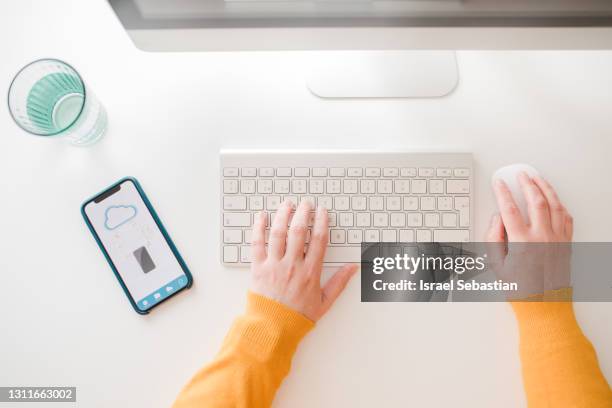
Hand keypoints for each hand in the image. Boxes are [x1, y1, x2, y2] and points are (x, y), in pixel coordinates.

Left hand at [249, 200, 357, 321]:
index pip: (319, 240)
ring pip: (278, 233)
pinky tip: (262, 216)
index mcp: (310, 272)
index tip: (322, 211)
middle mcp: (292, 265)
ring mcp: (274, 265)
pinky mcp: (258, 268)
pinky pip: (257, 243)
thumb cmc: (298, 317)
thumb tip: (353, 268)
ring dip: (283, 215)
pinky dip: (258, 227)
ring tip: (287, 204)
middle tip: (306, 203)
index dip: (322, 222)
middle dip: (303, 213)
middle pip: (299, 231)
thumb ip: (339, 283)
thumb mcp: (324, 302)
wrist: (272, 329)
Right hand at [486, 172, 572, 297]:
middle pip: (536, 200)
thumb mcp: (496, 266)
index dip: (502, 192)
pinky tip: (554, 199)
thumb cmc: (521, 290)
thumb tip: (496, 220)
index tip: (499, 183)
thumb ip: (493, 239)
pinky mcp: (567, 243)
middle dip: (527, 183)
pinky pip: (566, 217)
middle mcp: (542, 237)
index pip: (509, 208)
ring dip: (545, 188)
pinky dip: (560, 204)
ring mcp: (558, 239)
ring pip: (554, 205)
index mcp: (522, 242)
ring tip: (538, 179)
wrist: (545, 306)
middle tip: (521, 175)